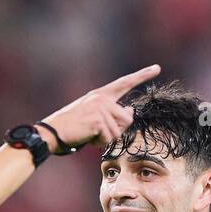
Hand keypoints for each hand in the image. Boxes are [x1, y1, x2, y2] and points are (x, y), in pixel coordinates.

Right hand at [38, 64, 160, 152]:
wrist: (53, 132)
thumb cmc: (73, 127)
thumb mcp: (94, 116)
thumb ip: (112, 114)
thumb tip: (131, 112)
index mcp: (101, 94)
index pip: (125, 83)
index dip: (142, 75)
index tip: (157, 68)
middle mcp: (102, 98)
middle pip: (128, 118)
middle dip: (118, 130)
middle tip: (100, 133)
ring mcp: (101, 108)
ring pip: (119, 131)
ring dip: (107, 139)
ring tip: (91, 135)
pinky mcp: (98, 120)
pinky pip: (110, 137)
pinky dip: (100, 143)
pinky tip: (88, 138)